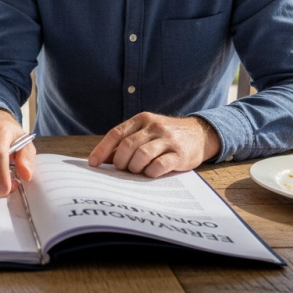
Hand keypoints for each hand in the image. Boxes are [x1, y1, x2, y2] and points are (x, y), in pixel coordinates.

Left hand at [87, 113, 220, 177]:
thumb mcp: (146, 132)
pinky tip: (150, 173)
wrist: (199, 134)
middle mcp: (153, 126)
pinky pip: (159, 165)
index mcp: (141, 119)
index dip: (102, 149)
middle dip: (120, 161)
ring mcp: (167, 139)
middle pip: (127, 145)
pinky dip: (150, 172)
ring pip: (142, 154)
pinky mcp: (180, 153)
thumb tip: (103, 159)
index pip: (116, 133)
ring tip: (136, 171)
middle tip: (122, 169)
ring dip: (134, 167)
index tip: (93, 163)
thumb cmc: (165, 136)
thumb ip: (126, 142)